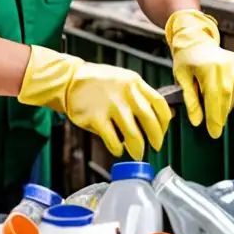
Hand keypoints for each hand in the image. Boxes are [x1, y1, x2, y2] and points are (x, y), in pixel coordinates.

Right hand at [18, 46, 171, 159]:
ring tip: (137, 153)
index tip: (163, 131)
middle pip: (150, 120)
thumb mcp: (123, 80)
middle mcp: (126, 93)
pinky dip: (117, 148)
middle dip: (156, 138)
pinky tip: (117, 149)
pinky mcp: (96, 117)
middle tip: (156, 147)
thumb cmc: (98, 83)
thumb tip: (159, 117)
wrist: (68, 80)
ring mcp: (111, 105)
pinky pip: (113, 139)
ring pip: (133, 134)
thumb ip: (139, 95)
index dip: (165, 122)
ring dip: (138, 148)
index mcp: (135, 82)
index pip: (159, 104)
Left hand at [165, 10, 233, 138]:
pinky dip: (233, 96)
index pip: (213, 97)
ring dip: (226, 107)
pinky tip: (224, 102)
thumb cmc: (186, 59)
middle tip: (215, 130)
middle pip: (226, 96)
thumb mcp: (182, 78)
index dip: (214, 116)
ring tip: (217, 117)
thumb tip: (197, 121)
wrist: (196, 39)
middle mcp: (225, 64)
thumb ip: (190, 100)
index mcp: (209, 67)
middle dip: (220, 115)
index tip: (213, 132)